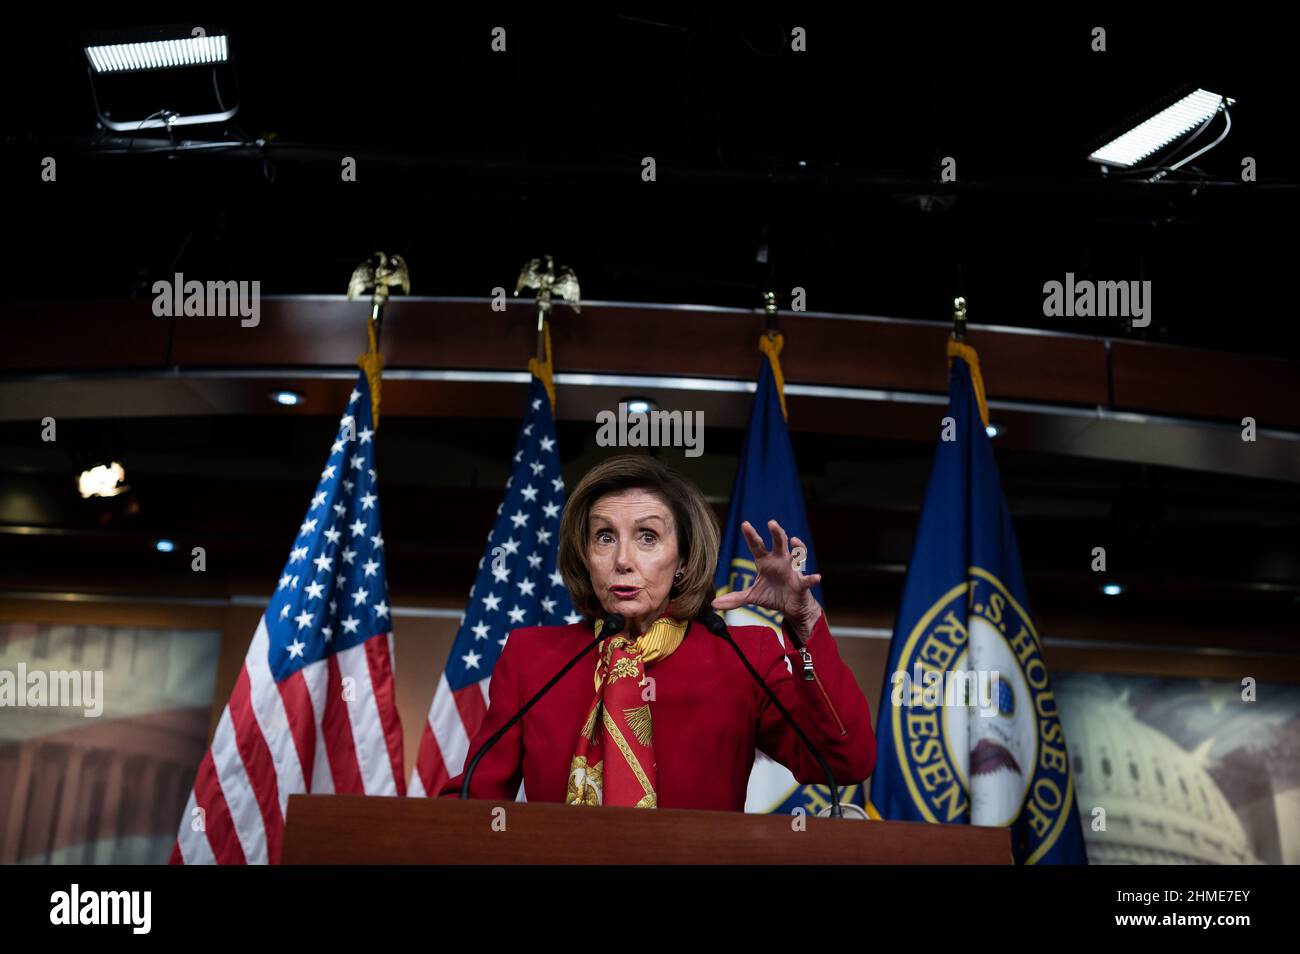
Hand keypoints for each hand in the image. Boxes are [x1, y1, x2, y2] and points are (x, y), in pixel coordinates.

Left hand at [712, 519, 822, 638]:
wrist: (791, 607)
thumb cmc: (773, 595)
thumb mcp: (752, 597)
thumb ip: (735, 598)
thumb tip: (713, 604)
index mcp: (766, 562)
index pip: (757, 546)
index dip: (752, 535)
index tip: (745, 524)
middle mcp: (780, 561)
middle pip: (779, 543)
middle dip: (777, 533)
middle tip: (771, 523)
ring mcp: (793, 571)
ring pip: (797, 554)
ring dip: (797, 547)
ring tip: (794, 540)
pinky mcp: (802, 583)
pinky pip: (807, 579)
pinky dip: (811, 578)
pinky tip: (815, 577)